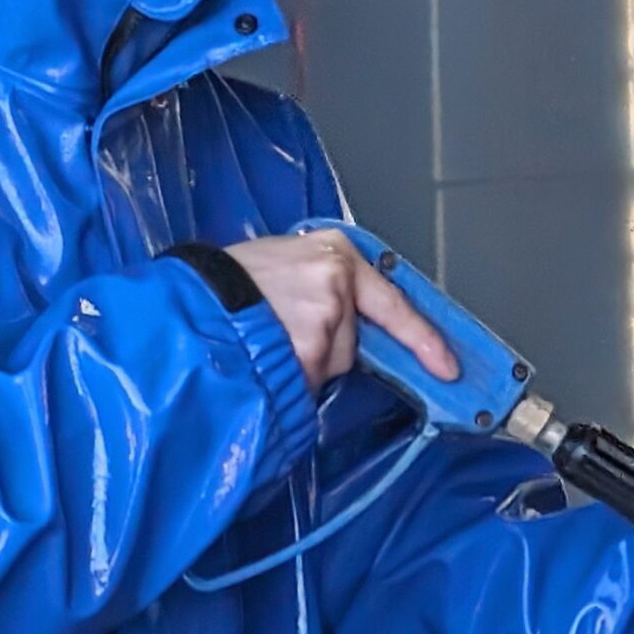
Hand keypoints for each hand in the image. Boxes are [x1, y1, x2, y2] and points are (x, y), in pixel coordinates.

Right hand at [223, 230, 458, 395]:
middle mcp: (337, 282)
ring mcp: (326, 318)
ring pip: (328, 363)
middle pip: (352, 341)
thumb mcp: (283, 264)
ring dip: (301, 363)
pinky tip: (261, 357)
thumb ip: (322, 287)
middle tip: (277, 330)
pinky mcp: (310, 351)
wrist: (186, 297)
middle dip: (323, 347)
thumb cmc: (225, 284)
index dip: (422, 339)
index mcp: (336, 253)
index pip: (393, 302)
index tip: (447, 367)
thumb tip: (348, 324)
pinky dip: (287, 378)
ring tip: (260, 338)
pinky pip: (308, 380)